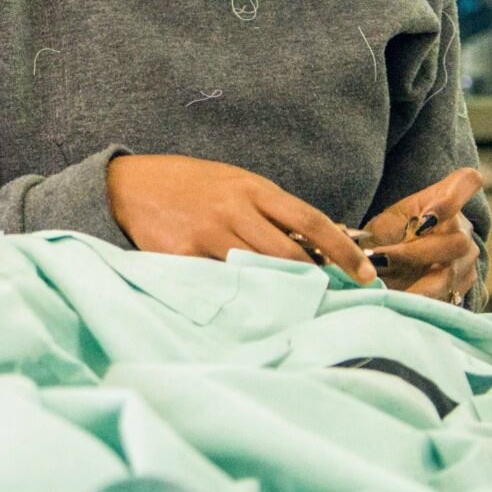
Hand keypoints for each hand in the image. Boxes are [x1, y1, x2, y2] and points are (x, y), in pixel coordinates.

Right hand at [107, 154, 374, 284]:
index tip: (364, 273)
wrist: (128, 185)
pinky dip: (240, 296)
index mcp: (252, 188)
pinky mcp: (184, 256)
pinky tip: (248, 307)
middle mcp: (234, 209)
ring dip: (282, 292)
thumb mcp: (232, 184)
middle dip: (316, 280)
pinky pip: (222, 284)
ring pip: (259, 272)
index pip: (310, 219)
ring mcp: (208, 234)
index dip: (342, 248)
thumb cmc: (188, 185)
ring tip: (296, 306)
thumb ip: (268, 210)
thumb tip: (317, 239)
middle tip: (332, 299)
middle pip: (289, 254)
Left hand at [358, 167, 484, 300]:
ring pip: (449, 273)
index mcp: (443, 200)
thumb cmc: (390, 236)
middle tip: (383, 260)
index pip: (466, 183)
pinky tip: (398, 300)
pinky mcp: (462, 285)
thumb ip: (385, 229)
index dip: (455, 197)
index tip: (427, 216)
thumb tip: (354, 242)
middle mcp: (462, 228)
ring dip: (413, 283)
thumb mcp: (384, 225)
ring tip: (384, 288)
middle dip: (416, 254)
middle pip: (456, 241)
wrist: (398, 264)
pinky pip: (444, 295)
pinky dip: (417, 299)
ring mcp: (466, 258)